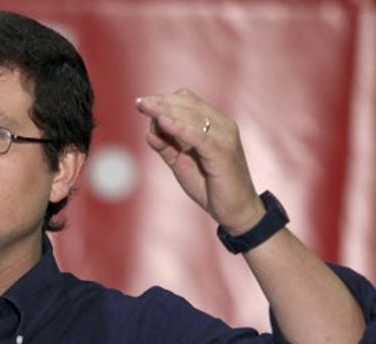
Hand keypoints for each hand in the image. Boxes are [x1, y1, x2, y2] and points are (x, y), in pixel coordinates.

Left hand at [135, 89, 263, 234]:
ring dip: (166, 111)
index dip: (164, 100)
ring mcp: (224, 138)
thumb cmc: (209, 186)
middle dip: (161, 103)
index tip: (142, 103)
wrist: (235, 211)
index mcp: (214, 125)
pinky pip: (198, 136)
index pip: (188, 102)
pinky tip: (163, 123)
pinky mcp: (222, 153)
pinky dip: (180, 128)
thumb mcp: (181, 164)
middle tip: (139, 103)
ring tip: (146, 107)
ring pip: (192, 116)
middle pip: (188, 105)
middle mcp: (222, 126)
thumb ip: (167, 147)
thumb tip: (148, 132)